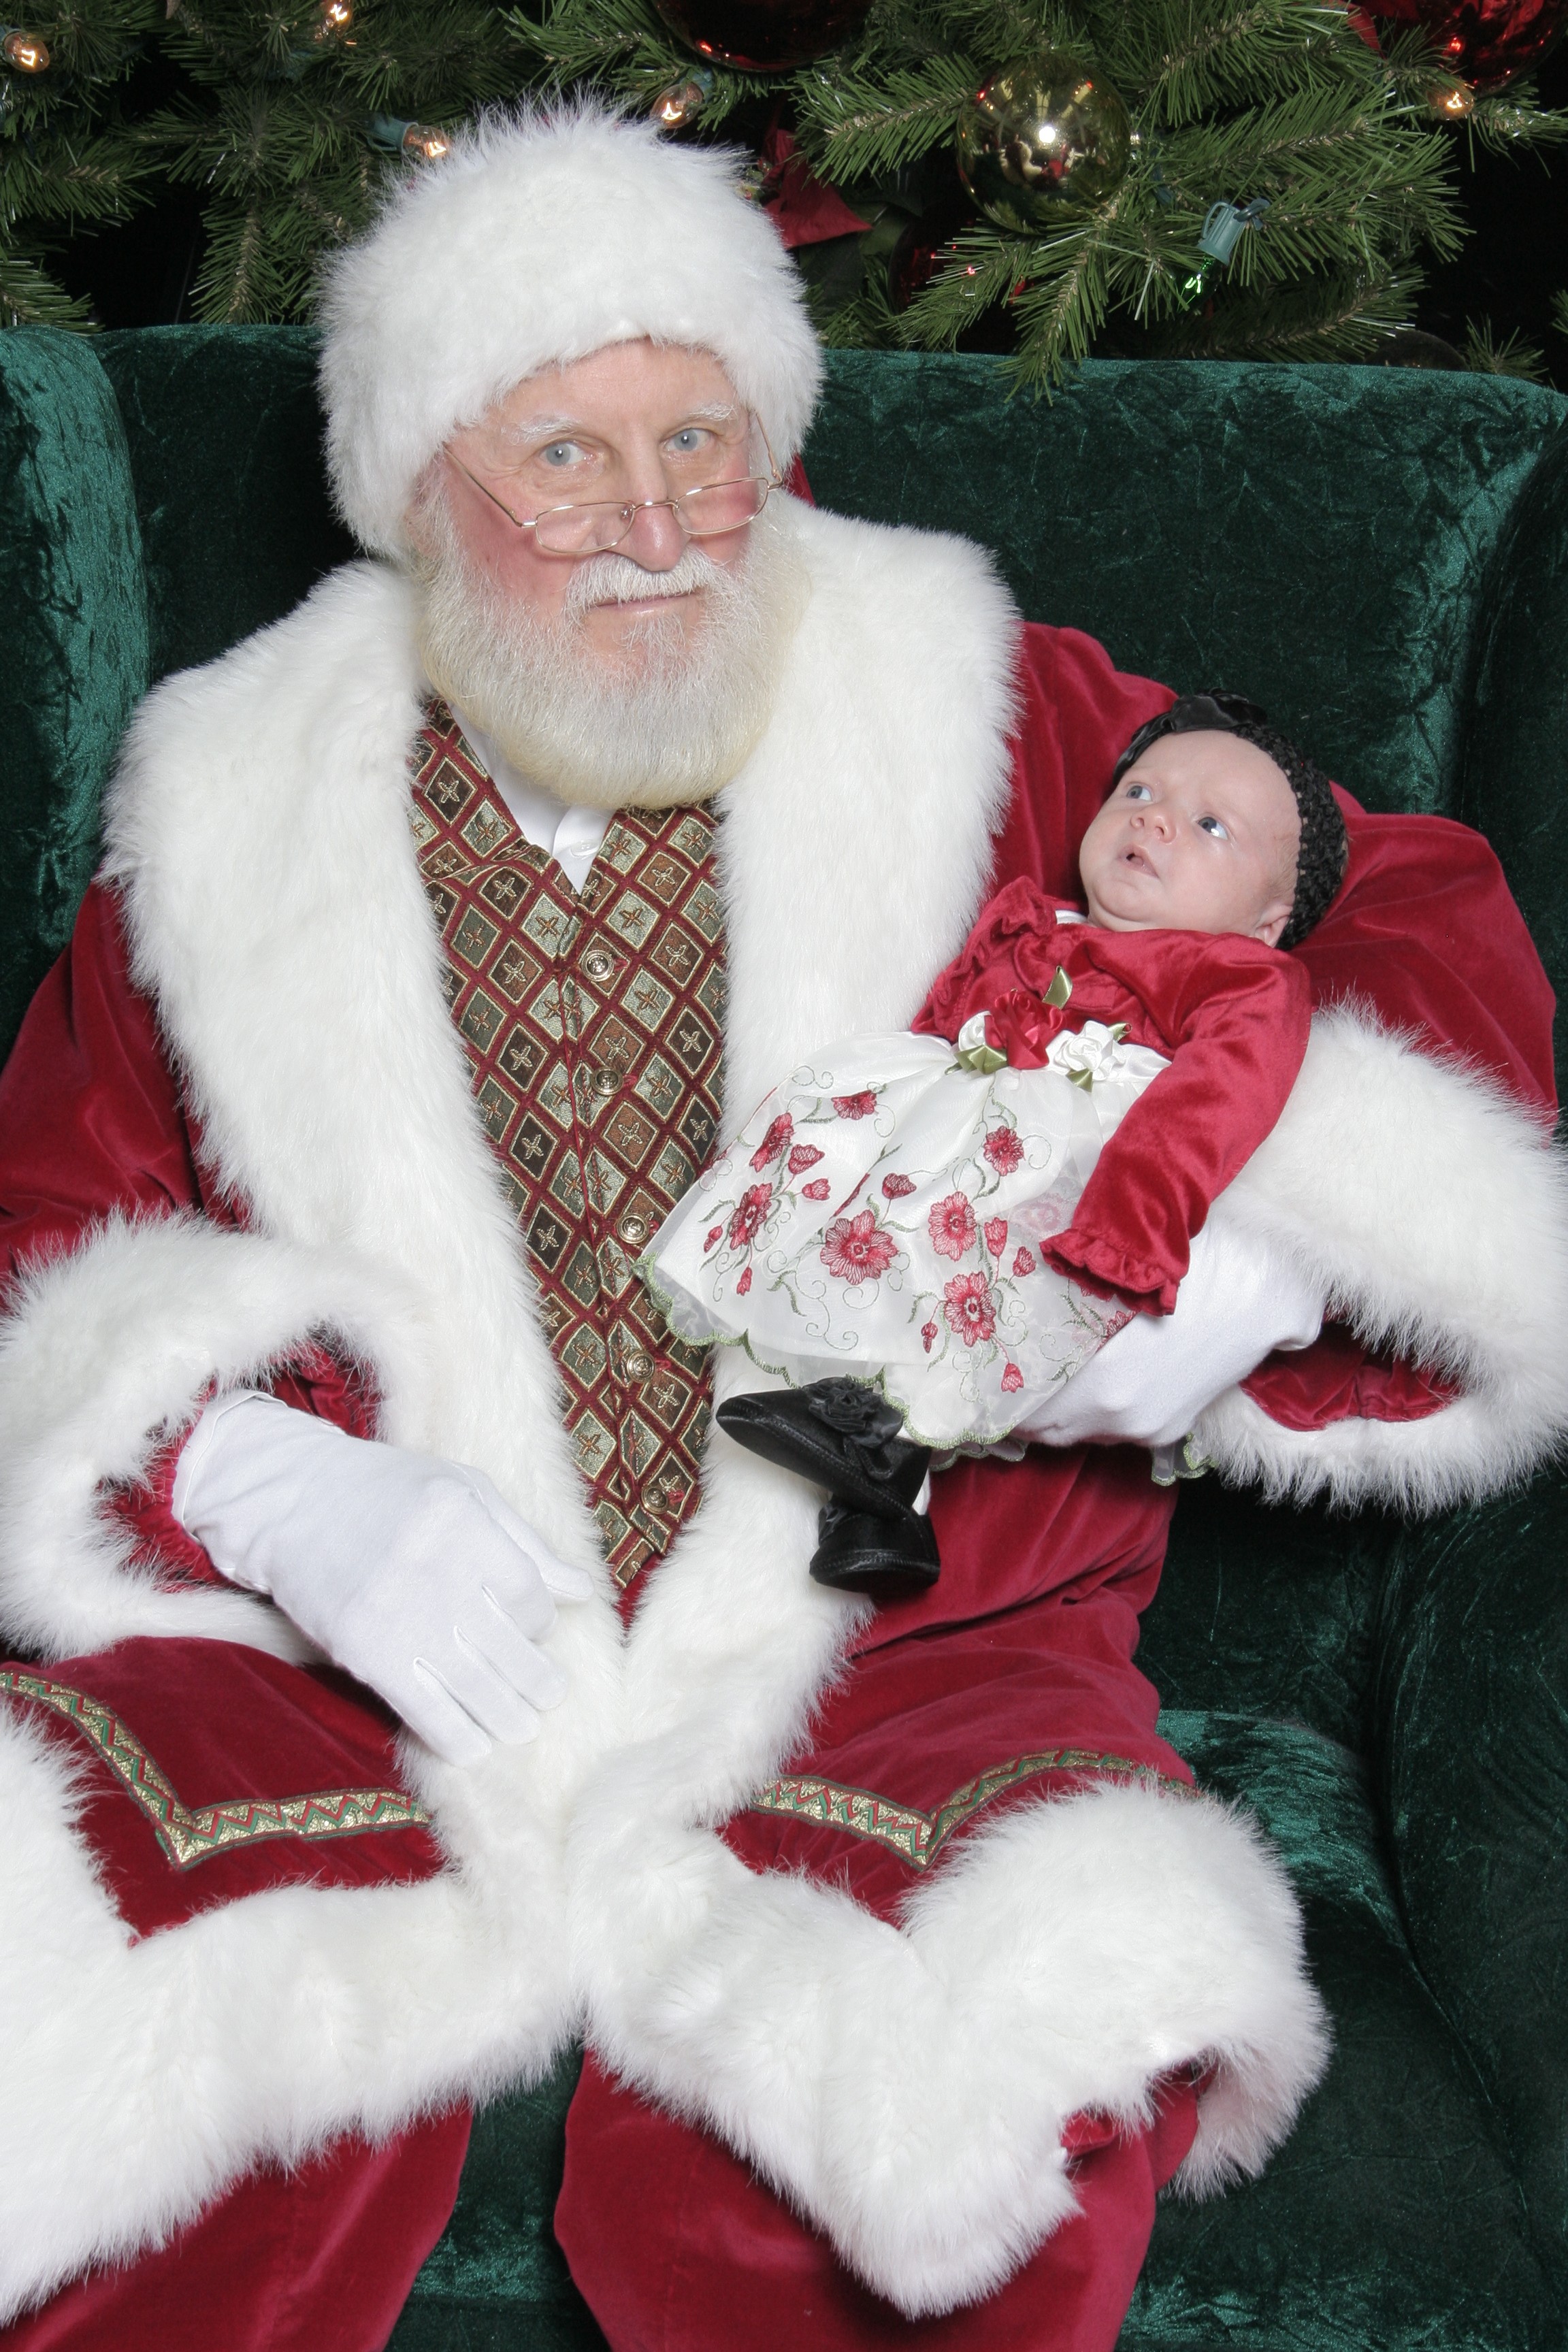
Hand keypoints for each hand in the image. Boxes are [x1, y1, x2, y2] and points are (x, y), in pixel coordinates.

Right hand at [173, 1393, 594, 1764]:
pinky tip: (474, 1745)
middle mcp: (434, 1568)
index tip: (533, 1629)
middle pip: (509, 1645)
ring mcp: (396, 1613)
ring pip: (474, 1685)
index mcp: (463, 1520)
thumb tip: (581, 1591)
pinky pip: (423, 1709)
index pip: (528, 1593)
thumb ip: (524, 1540)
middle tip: (547, 1694)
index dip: (539, 1619)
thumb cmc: (388, 1490)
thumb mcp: (463, 1489)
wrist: (292, 1501)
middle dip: (536, 1680)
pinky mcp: (363, 1651)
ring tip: (522, 1725)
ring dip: (507, 1715)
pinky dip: (456, 1735)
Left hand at [1016, 1216, 1324, 1450]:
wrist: (1267, 1286)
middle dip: (1021, 1408)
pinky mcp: (1171, 1428)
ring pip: (1080, 1431)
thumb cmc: (1191, 1267)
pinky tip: (1086, 1381)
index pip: (1024, 1412)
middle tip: (995, 1381)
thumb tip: (1009, 1302)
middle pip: (1047, 1429)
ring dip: (1058, 1410)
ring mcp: (1149, 1429)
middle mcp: (1122, 1419)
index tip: (974, 1385)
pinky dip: (1092, 1411)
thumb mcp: (1116, 1281)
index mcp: (1102, 1387)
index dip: (995, 1399)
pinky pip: (1113, 1430)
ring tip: (1036, 1378)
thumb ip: (1063, 1302)